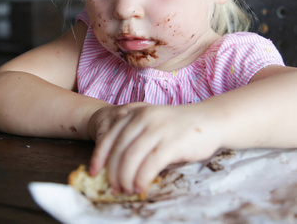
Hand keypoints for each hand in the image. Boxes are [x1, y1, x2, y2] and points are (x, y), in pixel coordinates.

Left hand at [88, 102, 222, 194]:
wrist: (210, 120)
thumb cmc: (178, 127)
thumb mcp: (152, 123)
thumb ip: (135, 136)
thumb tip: (115, 165)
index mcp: (135, 113)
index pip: (109, 136)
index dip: (99, 156)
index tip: (94, 172)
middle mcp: (143, 118)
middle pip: (118, 149)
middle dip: (112, 172)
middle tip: (113, 187)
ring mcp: (158, 129)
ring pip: (131, 157)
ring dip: (125, 177)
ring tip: (126, 190)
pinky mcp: (172, 142)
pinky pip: (150, 164)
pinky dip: (142, 178)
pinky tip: (140, 187)